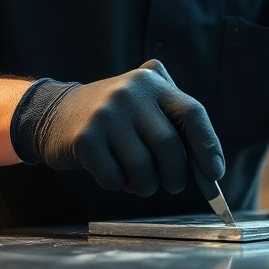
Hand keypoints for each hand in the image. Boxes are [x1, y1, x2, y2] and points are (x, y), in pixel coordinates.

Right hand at [10, 59, 223, 196]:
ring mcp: (105, 115)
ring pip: (143, 168)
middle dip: (176, 176)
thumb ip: (175, 126)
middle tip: (172, 186)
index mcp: (152, 83)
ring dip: (146, 185)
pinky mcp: (84, 138)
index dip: (208, 146)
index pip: (192, 113)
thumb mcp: (144, 104)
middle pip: (169, 147)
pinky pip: (114, 177)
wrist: (54, 113)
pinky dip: (118, 184)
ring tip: (139, 181)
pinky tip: (111, 172)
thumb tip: (210, 170)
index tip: (214, 174)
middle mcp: (130, 93)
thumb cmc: (115, 119)